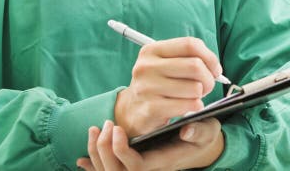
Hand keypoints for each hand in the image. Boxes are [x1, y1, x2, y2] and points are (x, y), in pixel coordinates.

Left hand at [77, 118, 223, 170]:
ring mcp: (140, 170)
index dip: (121, 150)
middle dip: (104, 149)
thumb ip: (198, 130)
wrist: (201, 147)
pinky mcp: (133, 167)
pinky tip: (82, 160)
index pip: (136, 166)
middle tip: (105, 124)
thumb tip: (187, 129)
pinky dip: (93, 167)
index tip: (117, 128)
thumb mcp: (207, 130)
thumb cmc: (203, 137)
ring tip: (94, 129)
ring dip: (96, 153)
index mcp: (164, 163)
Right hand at [114, 37, 222, 137]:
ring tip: (194, 97)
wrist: (132, 110)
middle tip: (207, 86)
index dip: (209, 57)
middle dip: (209, 78)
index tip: (216, 69)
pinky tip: (189, 106)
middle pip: (195, 66)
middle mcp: (146, 66)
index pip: (190, 44)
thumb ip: (189, 58)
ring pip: (194, 88)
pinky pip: (187, 105)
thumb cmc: (157, 84)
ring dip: (201, 95)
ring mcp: (147, 88)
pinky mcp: (150, 108)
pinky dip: (195, 106)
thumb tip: (215, 68)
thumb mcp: (166, 64)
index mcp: (152, 50)